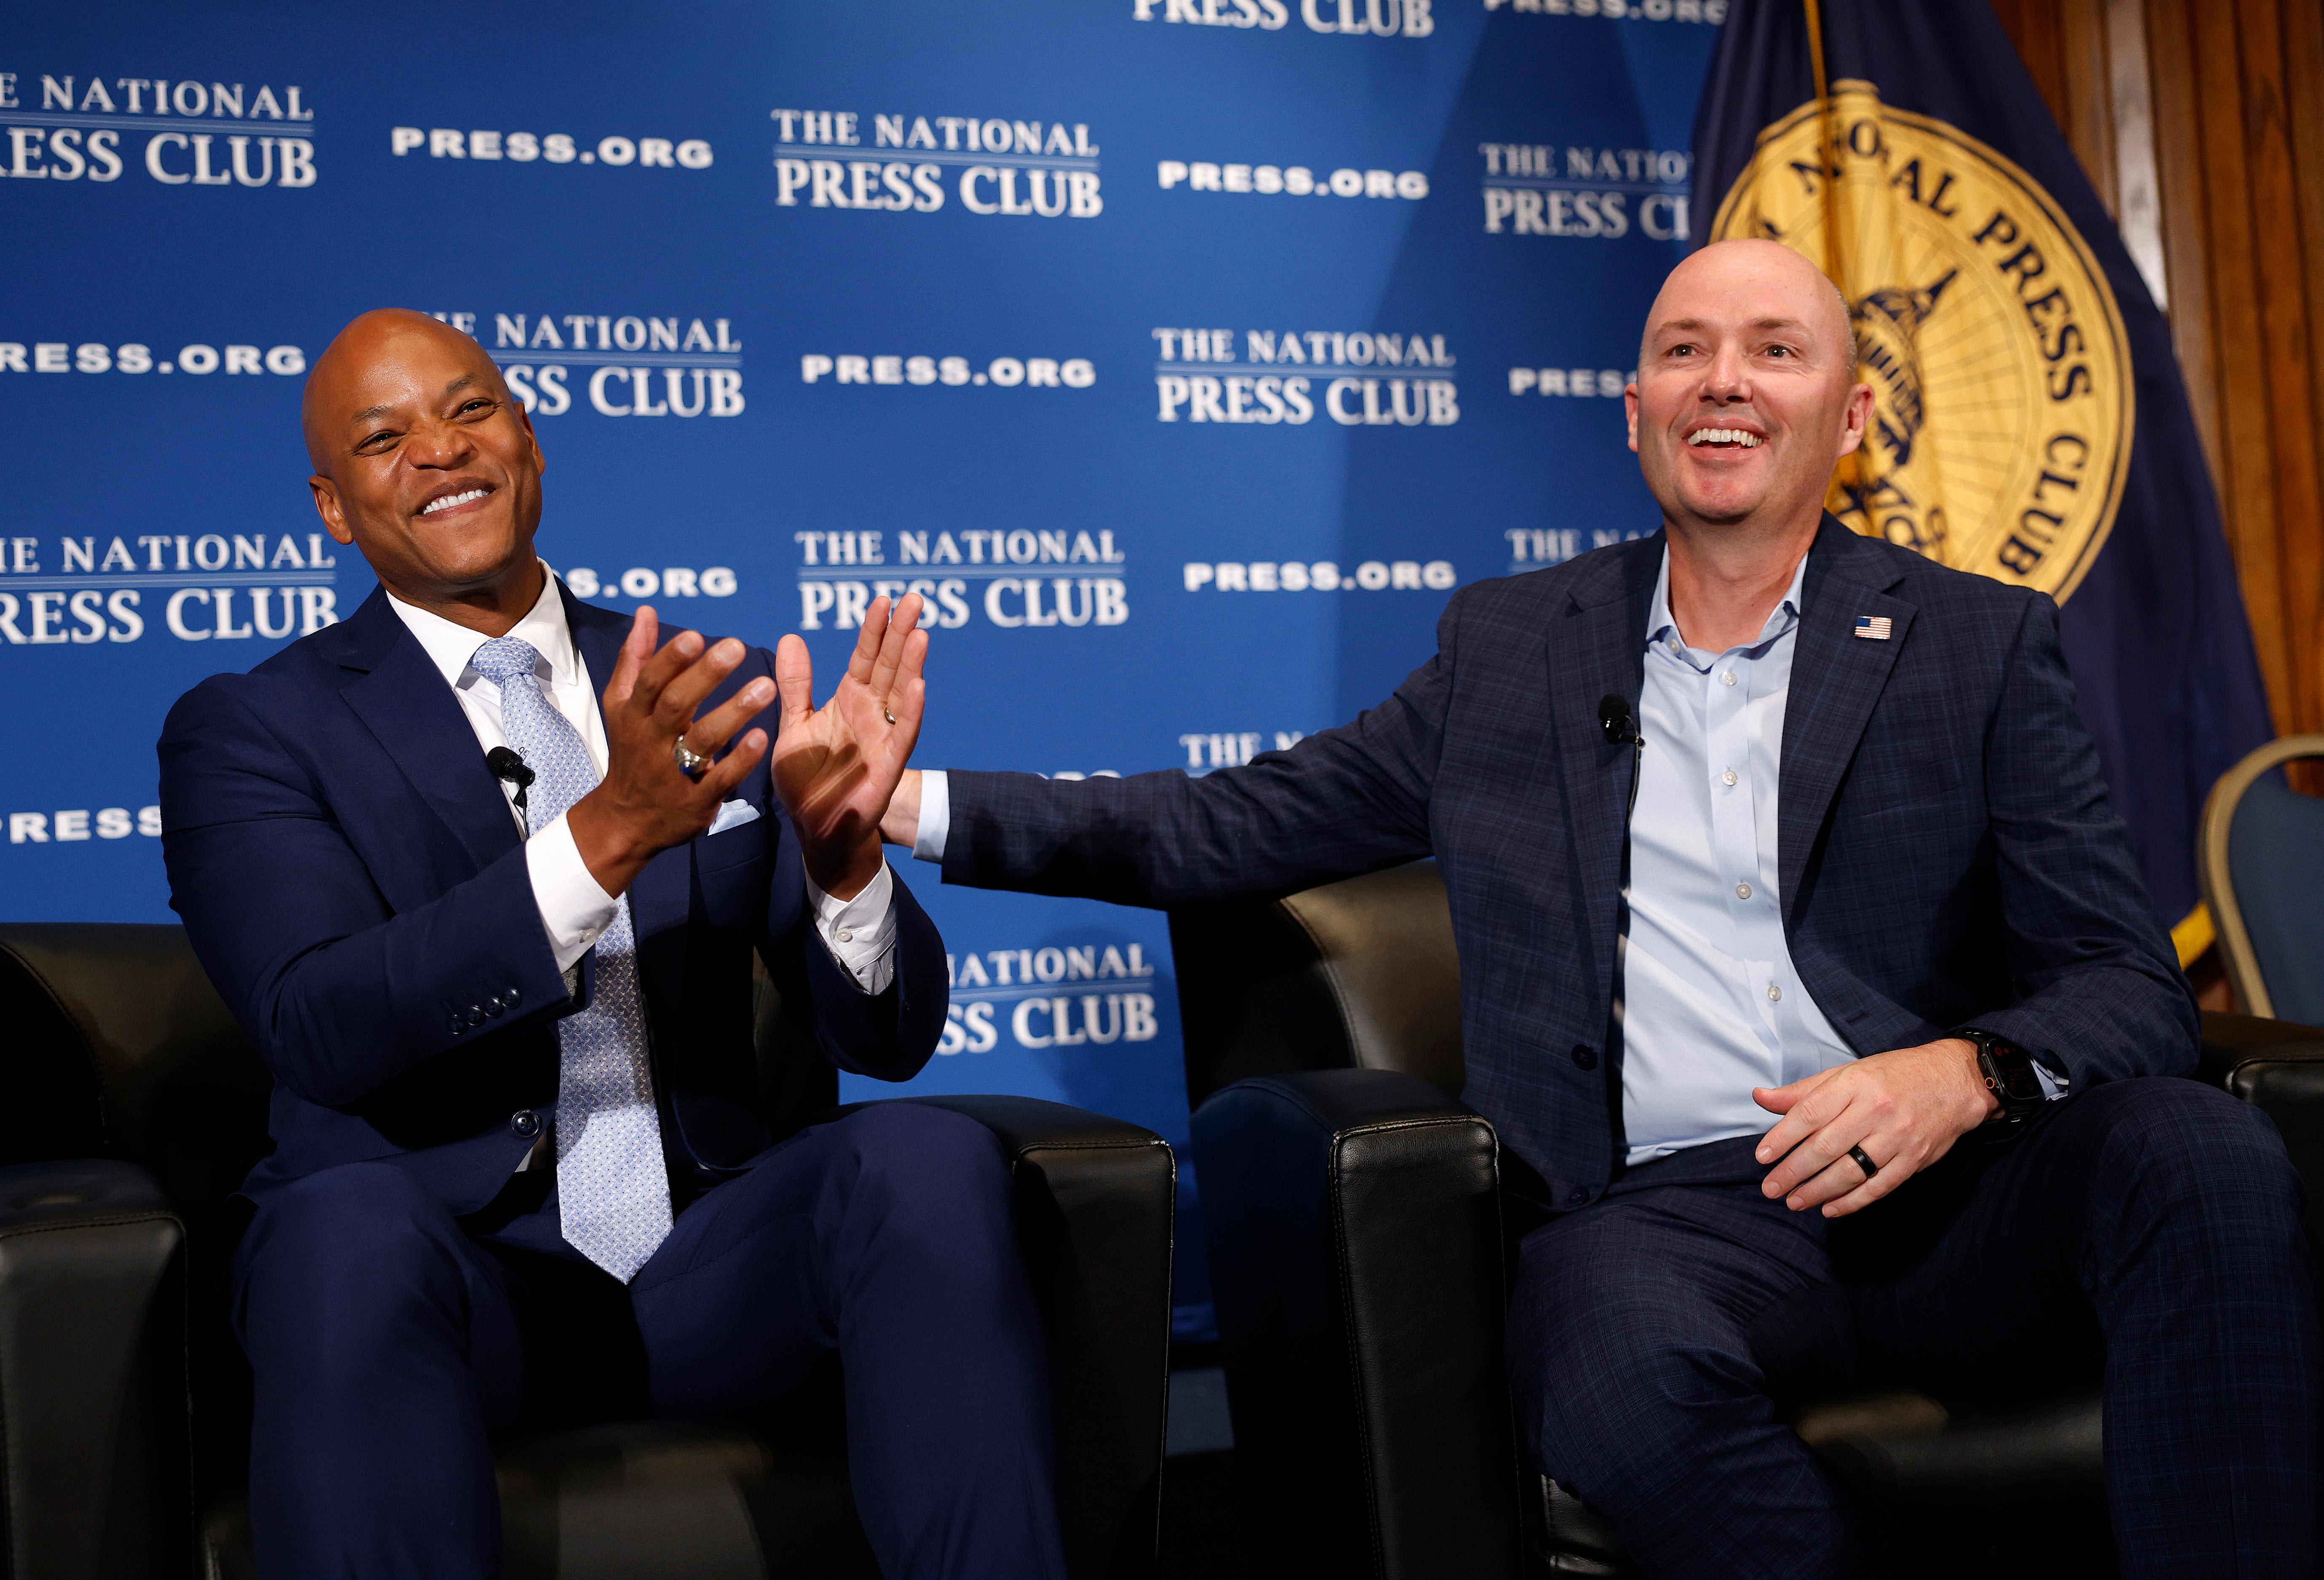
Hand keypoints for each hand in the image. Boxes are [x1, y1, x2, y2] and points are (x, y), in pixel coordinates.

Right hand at [568, 605, 774, 898]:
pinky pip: (720, 780)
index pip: (650, 682)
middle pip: (676, 705)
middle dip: (706, 676)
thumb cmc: (631, 750)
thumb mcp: (623, 706)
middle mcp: (651, 741)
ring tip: (767, 686)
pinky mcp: (695, 802)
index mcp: (634, 715)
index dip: (671, 659)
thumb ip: (637, 659)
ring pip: (702, 741)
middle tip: (738, 646)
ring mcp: (673, 774)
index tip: (697, 635)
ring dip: (733, 712)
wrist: (626, 820)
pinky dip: (740, 760)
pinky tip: (763, 737)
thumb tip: (646, 611)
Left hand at [772, 594, 927, 898]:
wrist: (815, 830)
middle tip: (914, 599)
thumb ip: (795, 685)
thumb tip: (792, 637)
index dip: (874, 630)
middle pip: (889, 666)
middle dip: (901, 633)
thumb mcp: (793, 725)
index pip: (865, 657)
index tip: (883, 600)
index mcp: (848, 701)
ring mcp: (882, 738)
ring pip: (900, 693)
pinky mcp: (887, 766)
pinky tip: (918, 685)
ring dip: (912, 664)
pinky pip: (902, 734)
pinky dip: (910, 710)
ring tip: (920, 632)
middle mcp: (870, 714)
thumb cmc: (806, 781)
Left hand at [1751, 1038, 1998, 1217]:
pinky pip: (1878, 1186)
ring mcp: (1898, 1137)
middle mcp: (1875, 1110)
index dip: (1781, 1138)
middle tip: (1771, 1188)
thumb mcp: (1847, 1073)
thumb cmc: (1894, 1075)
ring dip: (1817, 1191)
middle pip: (1825, 1147)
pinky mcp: (1914, 1159)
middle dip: (1793, 1172)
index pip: (1809, 1114)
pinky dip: (1852, 1201)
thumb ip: (1803, 1091)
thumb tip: (1760, 1097)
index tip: (1762, 1156)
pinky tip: (1830, 1208)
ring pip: (1850, 1171)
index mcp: (1855, 1084)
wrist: (1955, 1080)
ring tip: (1794, 1201)